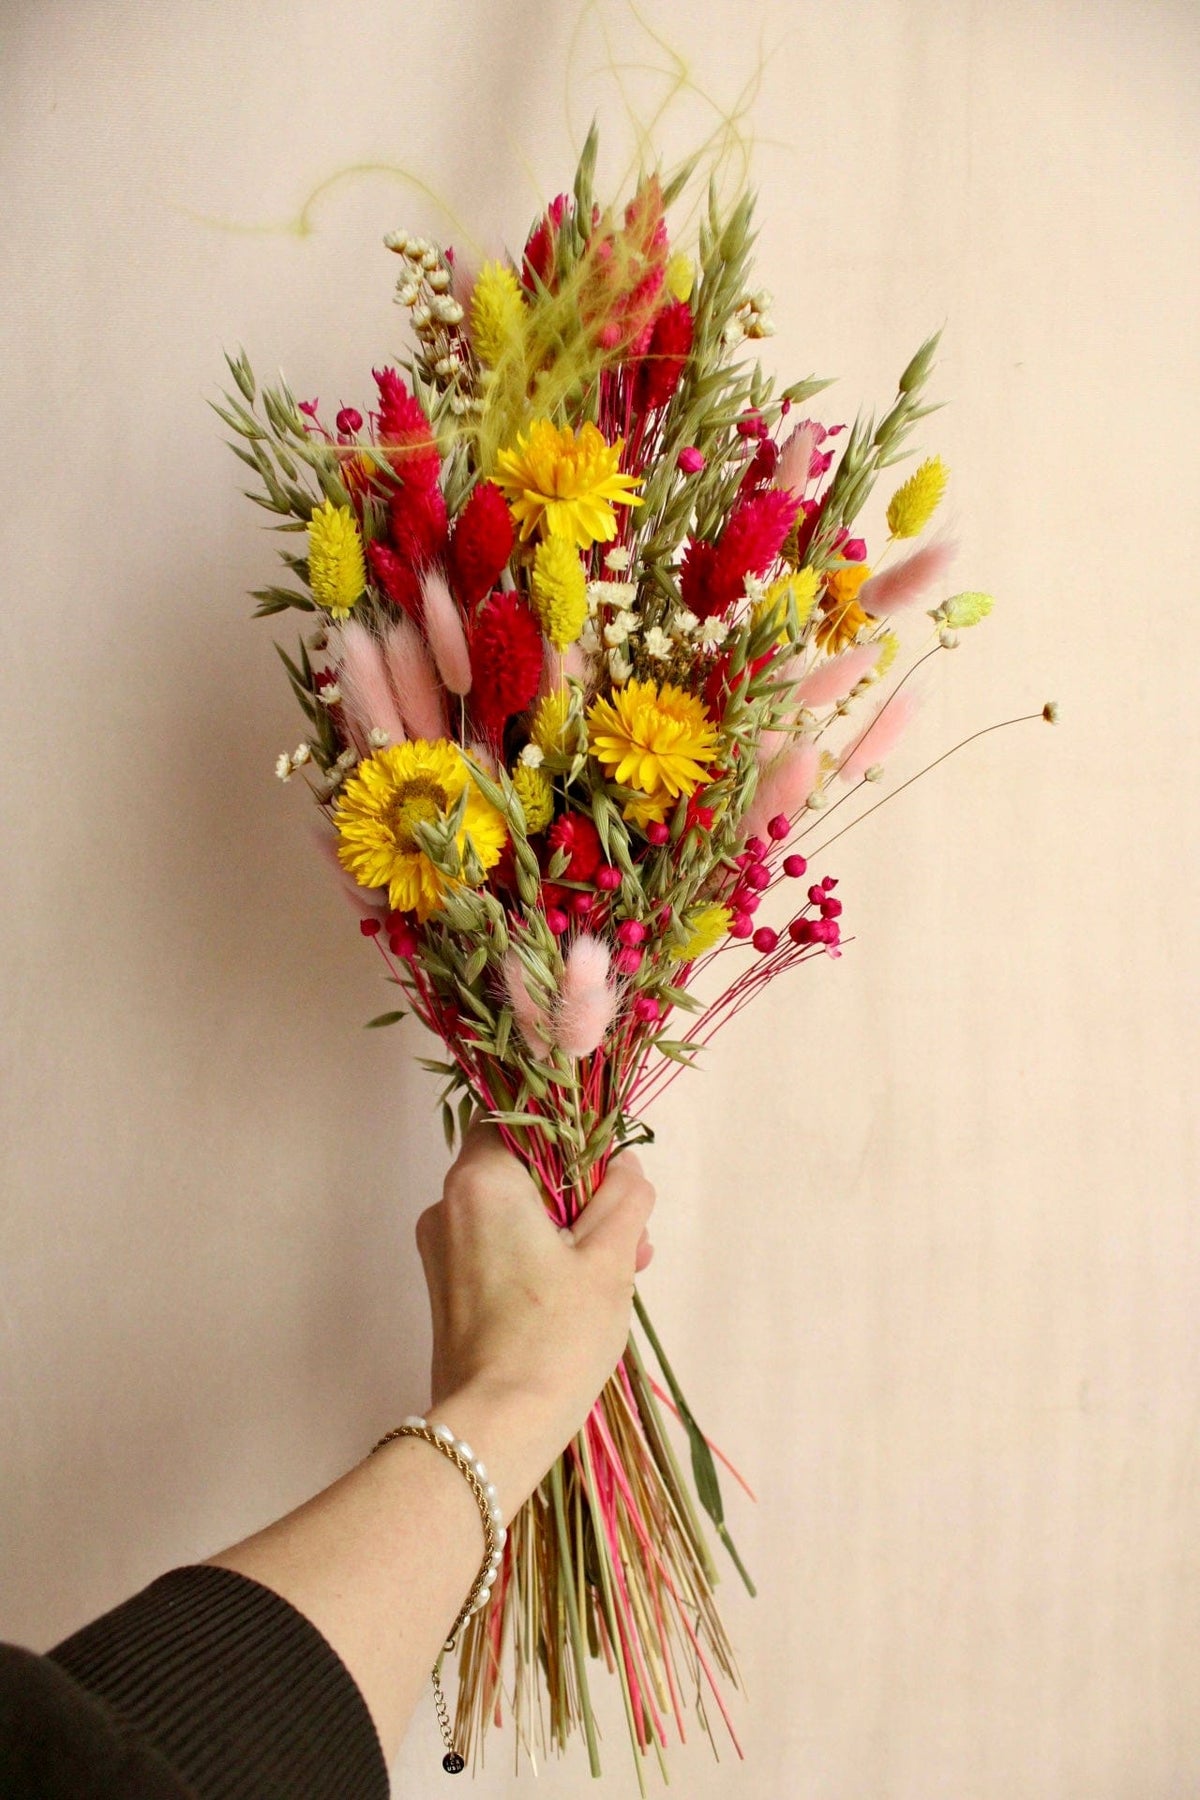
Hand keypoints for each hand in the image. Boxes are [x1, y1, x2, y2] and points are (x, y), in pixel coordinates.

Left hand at [415, 1124, 654, 1505]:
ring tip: (620, 1271)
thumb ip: (624, 1197)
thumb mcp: (610, 1259)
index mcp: (481, 1180)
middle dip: (580, 1193)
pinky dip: (539, 1256)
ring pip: (514, 1211)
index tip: (607, 1168)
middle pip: (522, 1168)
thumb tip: (626, 1164)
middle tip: (630, 1234)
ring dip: (567, 1228)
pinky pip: (498, 1247)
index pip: (519, 1116)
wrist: (495, 1428)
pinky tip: (584, 1292)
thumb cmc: (554, 1337)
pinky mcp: (447, 1287)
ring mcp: (441, 1248)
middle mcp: (447, 1204)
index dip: (570, 1132)